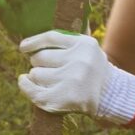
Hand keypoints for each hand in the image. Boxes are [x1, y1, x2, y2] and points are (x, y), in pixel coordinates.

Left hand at [18, 29, 134, 124]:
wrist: (111, 95)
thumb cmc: (92, 70)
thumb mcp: (87, 49)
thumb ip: (68, 39)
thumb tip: (37, 36)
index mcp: (84, 44)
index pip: (51, 37)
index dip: (33, 41)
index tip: (23, 47)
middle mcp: (79, 61)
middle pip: (40, 57)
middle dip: (38, 62)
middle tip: (47, 68)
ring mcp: (72, 80)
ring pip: (36, 74)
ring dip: (36, 76)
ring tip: (49, 79)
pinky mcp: (65, 98)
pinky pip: (34, 91)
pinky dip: (26, 86)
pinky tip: (24, 82)